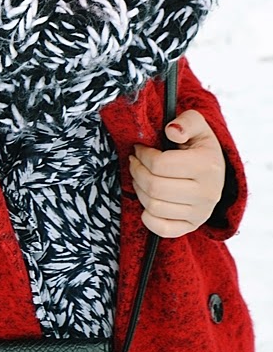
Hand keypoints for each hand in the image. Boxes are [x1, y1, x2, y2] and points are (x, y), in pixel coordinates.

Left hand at [128, 109, 225, 237]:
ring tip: (140, 176)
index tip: (139, 148)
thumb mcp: (197, 125)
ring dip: (139, 189)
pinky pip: (162, 229)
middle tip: (134, 161)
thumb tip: (171, 131)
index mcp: (206, 166)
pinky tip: (147, 199)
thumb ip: (186, 121)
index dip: (142, 155)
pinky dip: (147, 216)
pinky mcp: (191, 226)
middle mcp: (206, 194)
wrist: (217, 171)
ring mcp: (200, 213)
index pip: (160, 165)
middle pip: (154, 187)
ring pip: (154, 207)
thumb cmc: (200, 146)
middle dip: (136, 171)